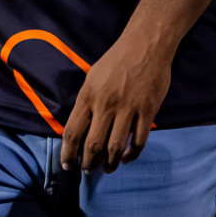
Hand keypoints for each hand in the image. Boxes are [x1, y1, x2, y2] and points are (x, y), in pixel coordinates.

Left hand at [59, 37, 171, 172]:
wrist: (146, 45)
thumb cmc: (116, 59)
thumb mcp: (92, 77)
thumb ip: (87, 102)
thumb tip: (80, 127)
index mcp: (88, 95)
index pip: (73, 132)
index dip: (68, 153)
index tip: (67, 166)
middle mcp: (106, 104)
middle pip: (93, 145)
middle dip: (88, 163)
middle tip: (88, 172)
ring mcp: (128, 109)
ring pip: (115, 147)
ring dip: (110, 163)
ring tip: (107, 169)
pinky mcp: (147, 111)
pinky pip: (139, 140)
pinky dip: (132, 154)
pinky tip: (126, 158)